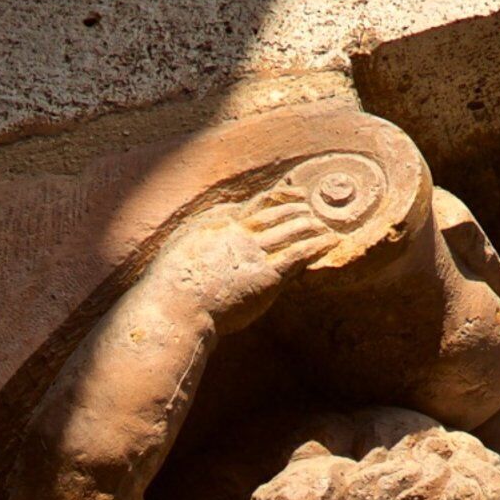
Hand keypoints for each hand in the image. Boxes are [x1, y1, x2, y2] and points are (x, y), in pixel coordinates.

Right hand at [160, 183, 352, 331]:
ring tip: (326, 225)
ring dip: (311, 225)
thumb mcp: (180, 248)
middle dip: (298, 209)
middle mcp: (240, 233)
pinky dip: (316, 246)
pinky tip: (329, 242)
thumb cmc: (170, 286)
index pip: (256, 205)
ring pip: (291, 230)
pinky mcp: (267, 275)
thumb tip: (213, 227)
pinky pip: (298, 255)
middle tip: (313, 209)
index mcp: (219, 225)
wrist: (176, 306)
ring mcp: (254, 253)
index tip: (294, 193)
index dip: (279, 197)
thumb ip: (201, 235)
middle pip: (277, 214)